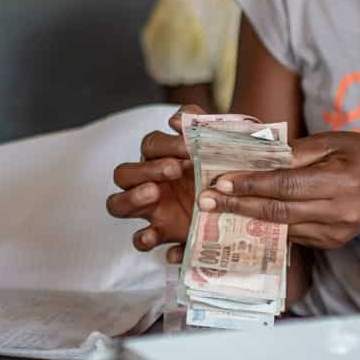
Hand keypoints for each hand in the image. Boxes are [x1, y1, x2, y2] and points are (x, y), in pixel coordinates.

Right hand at [107, 106, 213, 263]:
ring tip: (153, 193)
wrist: (242, 204)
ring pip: (117, 204)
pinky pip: (139, 240)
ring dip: (130, 197)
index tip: (189, 148)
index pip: (150, 145)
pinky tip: (153, 236)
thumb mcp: (218, 142)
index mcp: (161, 158)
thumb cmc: (224, 169)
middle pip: (123, 173)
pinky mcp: (161, 234)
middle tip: (175, 169)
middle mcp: (149, 182)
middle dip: (146, 169)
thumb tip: (173, 120)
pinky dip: (143, 239)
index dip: (165, 145)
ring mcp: (151, 209)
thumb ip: (196, 122)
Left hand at [196, 131, 359, 250]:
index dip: (251, 184)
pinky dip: (266, 225)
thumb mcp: (334, 141)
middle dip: (238, 204)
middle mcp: (339, 213)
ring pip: (281, 227)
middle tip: (206, 200)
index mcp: (342, 182)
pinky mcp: (331, 244)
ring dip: (246, 217)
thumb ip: (295, 152)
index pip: (286, 185)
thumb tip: (253, 157)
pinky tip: (243, 216)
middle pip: (279, 211)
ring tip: (216, 208)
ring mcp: (335, 233)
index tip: (221, 181)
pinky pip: (292, 234)